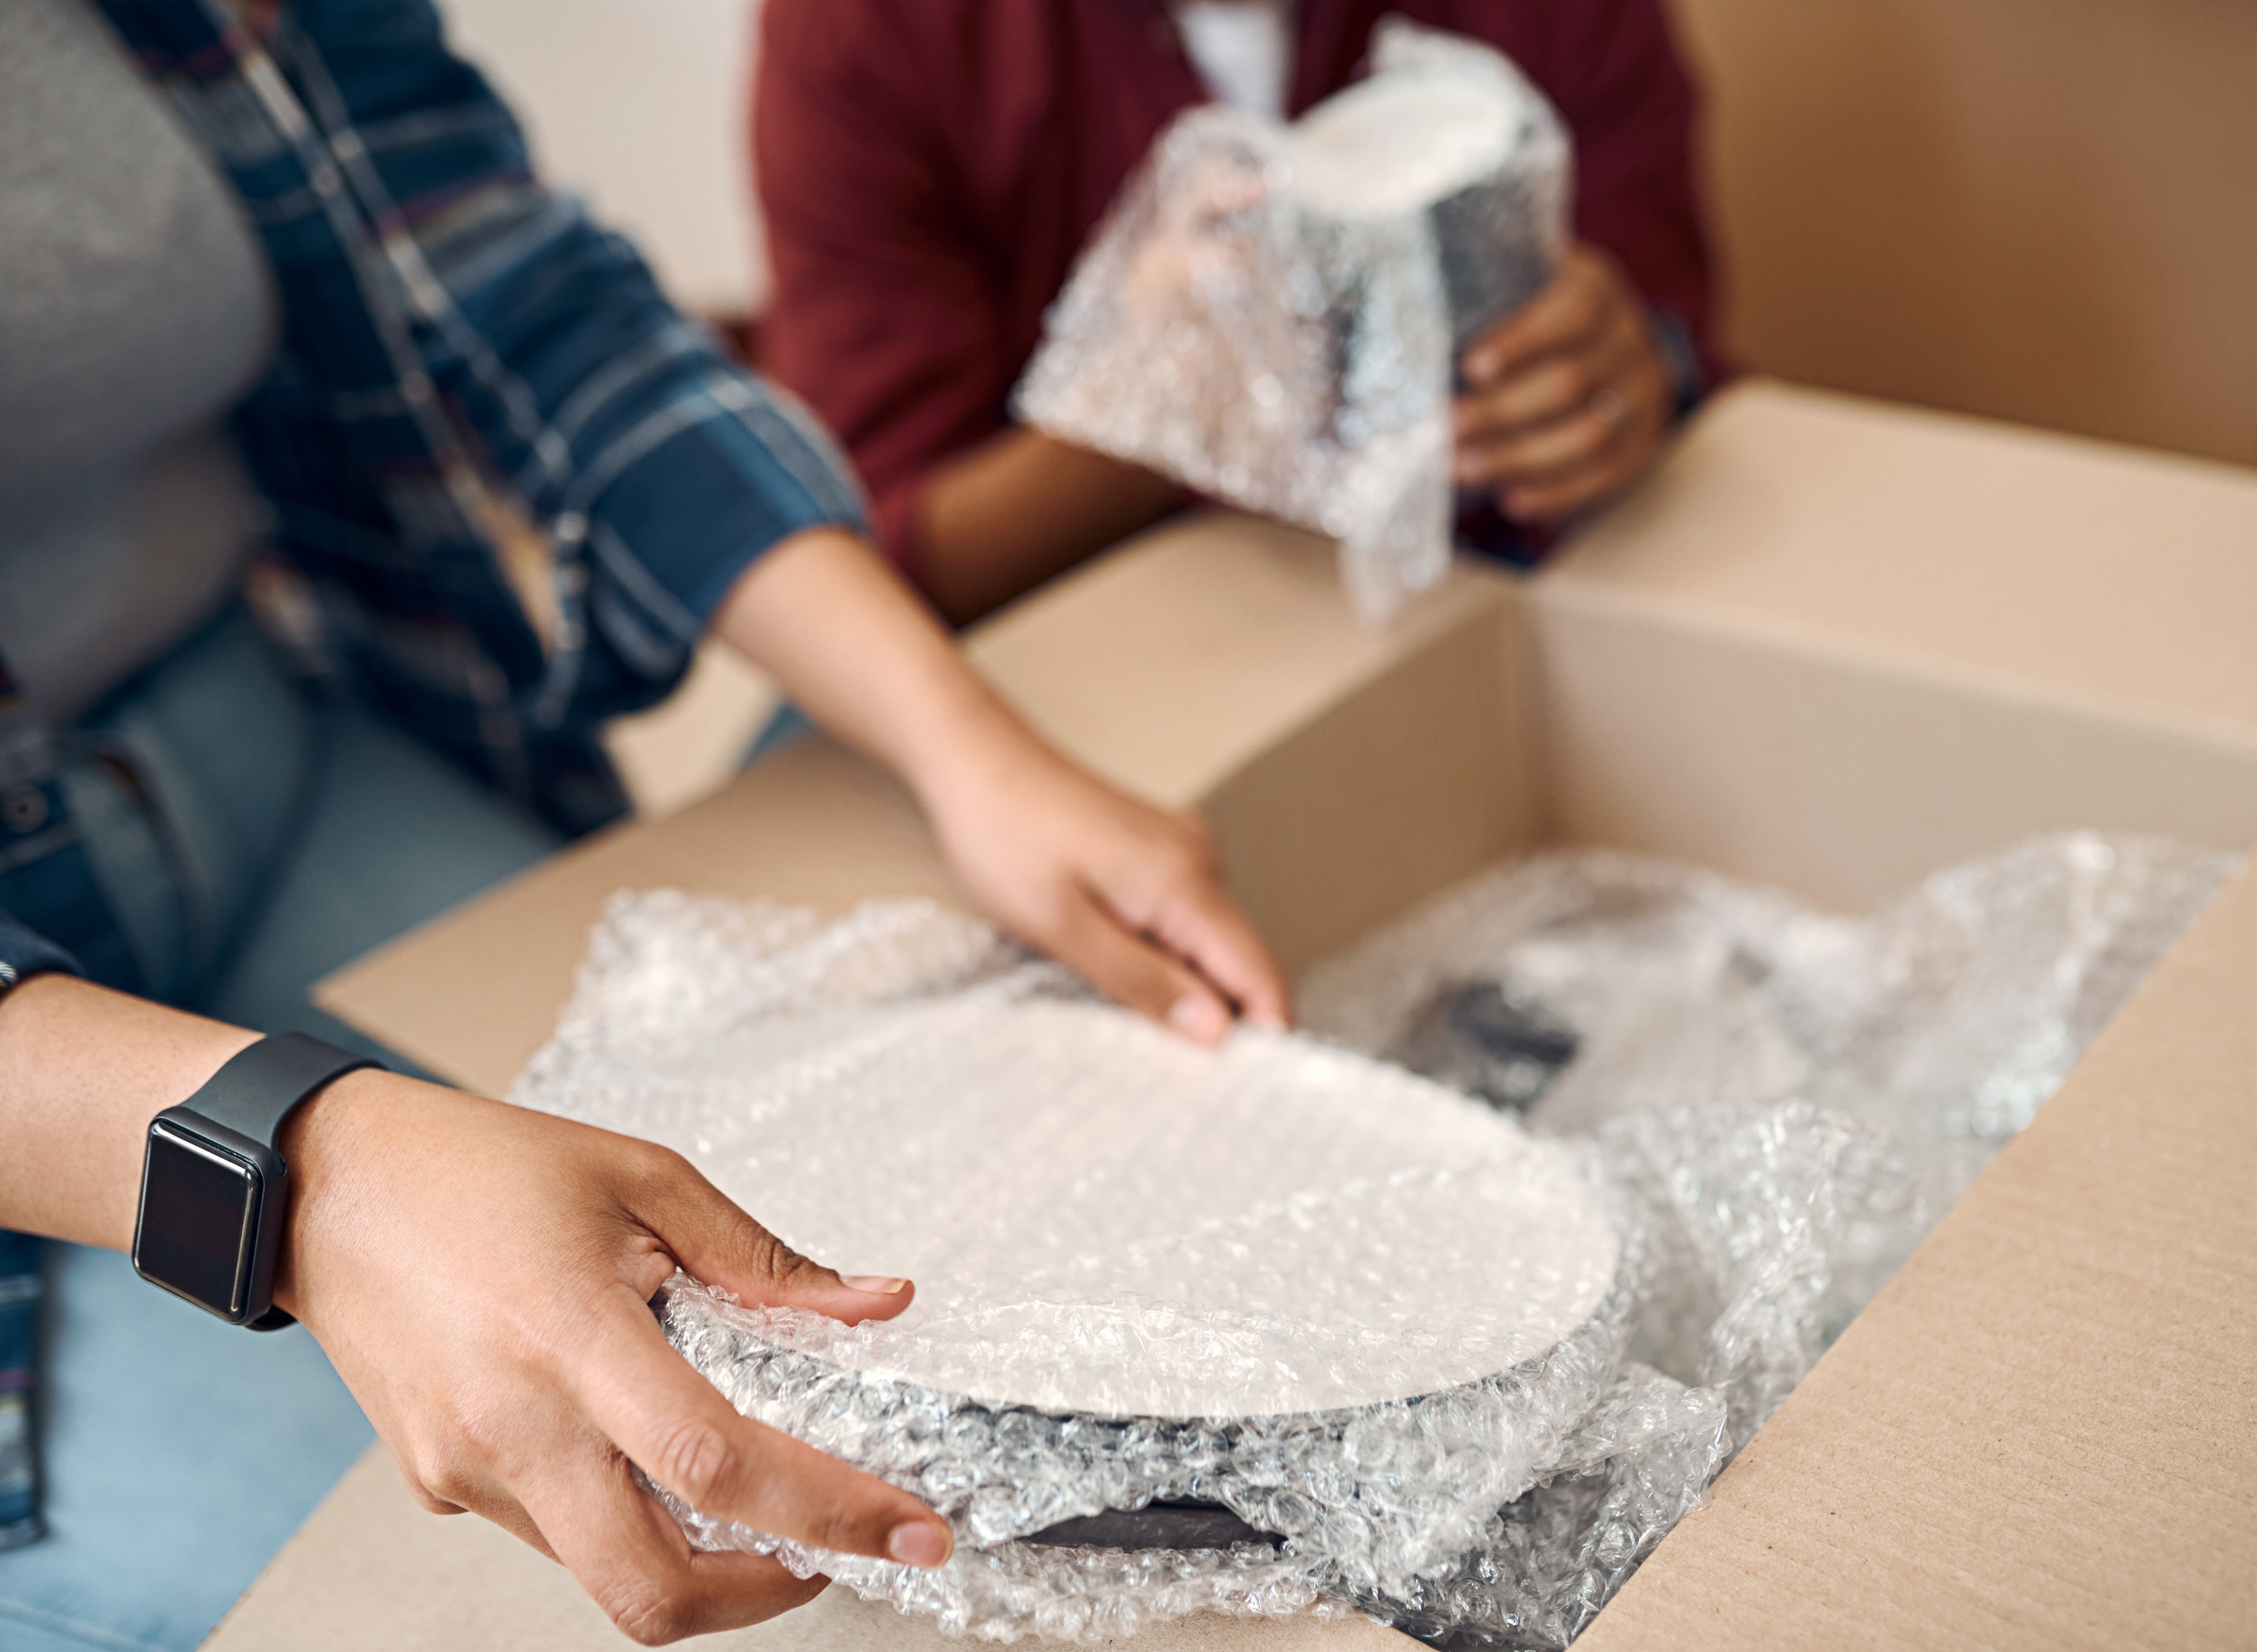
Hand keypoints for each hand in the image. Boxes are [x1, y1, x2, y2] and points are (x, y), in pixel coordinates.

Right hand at [275, 1071, 955, 1644]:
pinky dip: (622, 1514)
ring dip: (695, 1554)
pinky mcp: (440, 1486)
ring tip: (742, 1481)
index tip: (909, 1531)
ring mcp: (466, 1471)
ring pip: (605, 1571)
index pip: (719, 1464)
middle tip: (829, 1550)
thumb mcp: (643, 1179)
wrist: (325, 1185)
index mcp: (571, 1337)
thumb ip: (763, 1260)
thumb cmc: (474, 1168)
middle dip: (765, 1596)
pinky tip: (633, 1443)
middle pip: (652, 1590)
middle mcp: (513, 1426)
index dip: (829, 1512)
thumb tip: (874, 1305)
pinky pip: (555, 1533)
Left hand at [918, 734, 1290, 1043]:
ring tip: (1117, 1009)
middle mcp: (1198, 861)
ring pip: (1208, 943)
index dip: (1260, 1035)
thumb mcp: (1062, 928)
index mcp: (1183, 880)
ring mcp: (1182, 851)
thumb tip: (1215, 1032)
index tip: (1234, 1087)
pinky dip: (1162, 952)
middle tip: (1154, 1062)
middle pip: (1238, 962)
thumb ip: (1143, 982)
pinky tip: (1112, 964)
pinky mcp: (1159, 850)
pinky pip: (1183, 917)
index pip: (1259, 972)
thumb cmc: (1004, 836)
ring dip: (1181, 985)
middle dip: (1213, 1018)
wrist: (975, 759)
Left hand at [1452, 243, 1675, 521]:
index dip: (1523, 340)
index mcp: (1593, 286)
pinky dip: (1557, 492)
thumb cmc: (1528, 319)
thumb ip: (1465, 306)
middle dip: (1500, 413)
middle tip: (1443, 432)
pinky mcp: (1644, 441)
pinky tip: (1512, 501)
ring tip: (1463, 469)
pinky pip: (1606, 474)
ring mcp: (1644, 391)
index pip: (1574, 310)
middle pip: (1572, 381)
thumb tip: (1378, 341)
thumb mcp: (1510, 292)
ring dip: (1520, 458)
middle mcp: (1629, 337)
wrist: (1607, 347)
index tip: (1470, 368)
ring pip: (1590, 434)